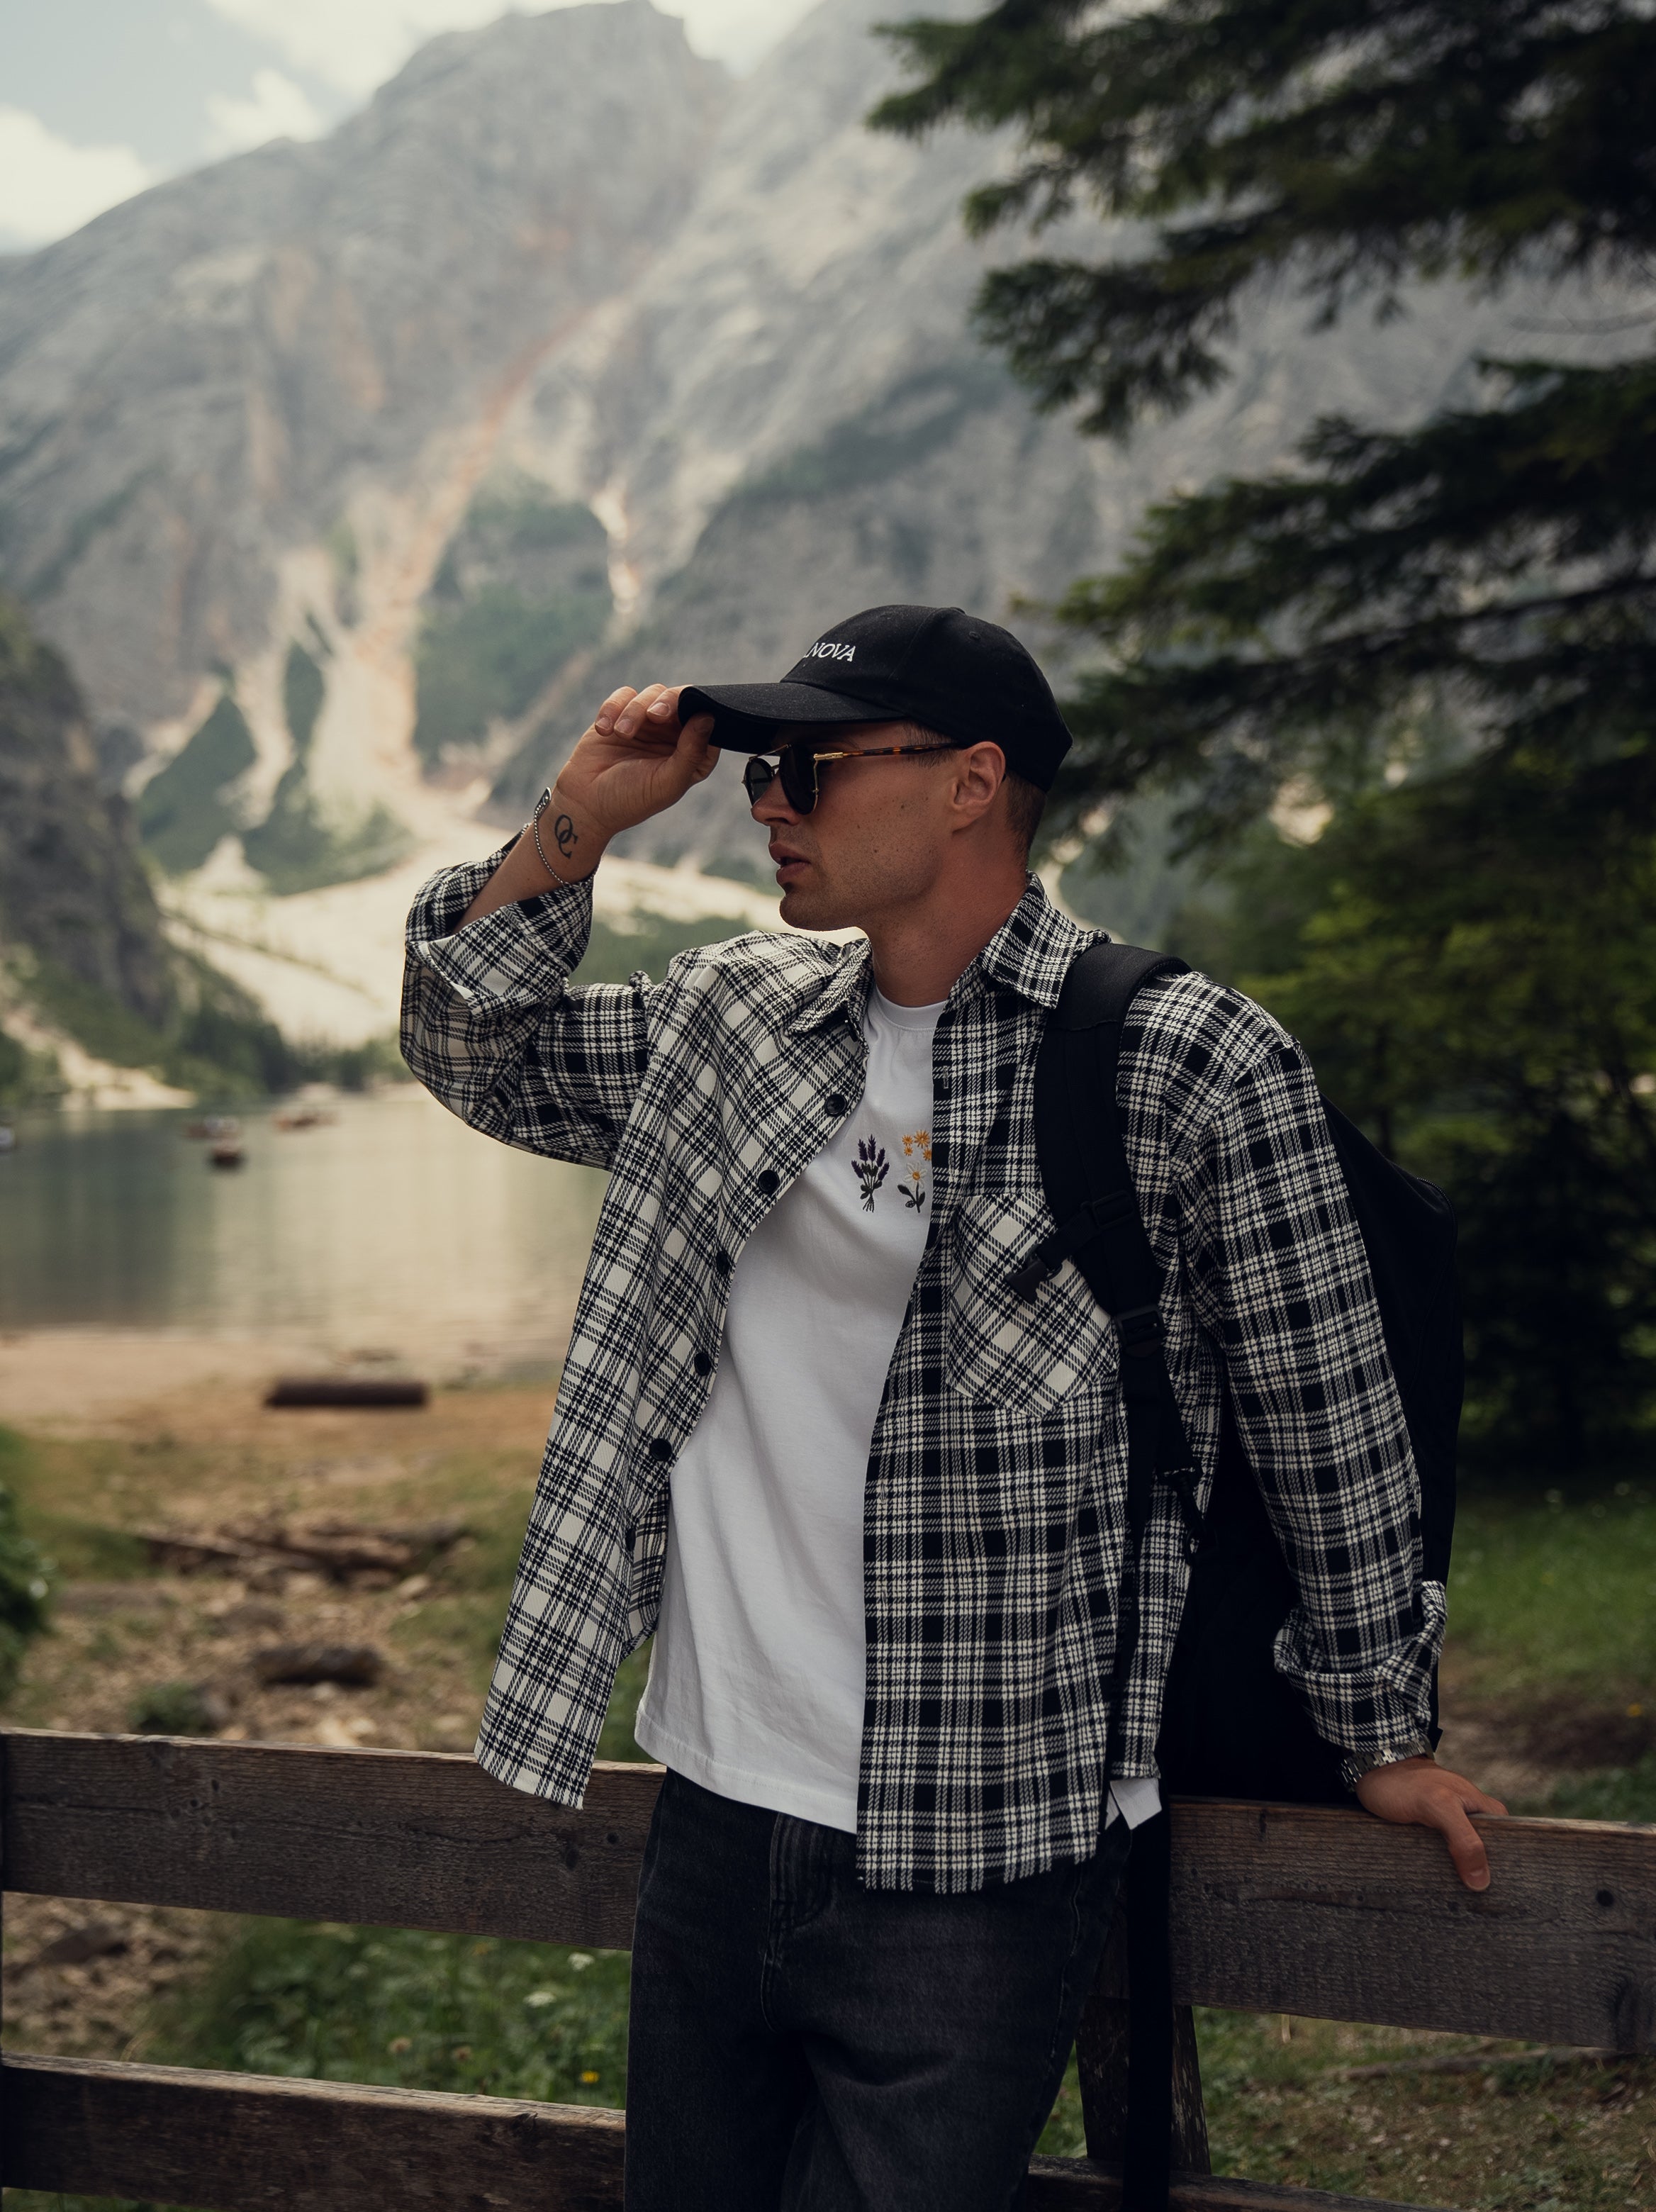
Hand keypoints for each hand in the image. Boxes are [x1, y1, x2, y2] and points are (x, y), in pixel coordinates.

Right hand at [550, 683, 717, 855]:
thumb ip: (691, 752)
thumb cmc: (631, 799)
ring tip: (621, 733)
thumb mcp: (667, 781)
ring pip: (652, 693)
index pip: (709, 722)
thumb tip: (708, 717)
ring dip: (635, 711)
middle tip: (654, 715)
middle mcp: (674, 735)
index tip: (688, 717)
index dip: (702, 711)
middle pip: (682, 699)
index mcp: (694, 754)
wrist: (585, 804)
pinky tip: (604, 730)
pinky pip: (623, 696)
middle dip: (669, 702)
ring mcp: (647, 724)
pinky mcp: (620, 715)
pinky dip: (613, 708)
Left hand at [1354, 1755, 1507, 1889]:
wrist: (1372, 1771)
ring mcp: (1452, 1830)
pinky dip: (1442, 1875)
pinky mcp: (1432, 1838)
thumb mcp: (1438, 1806)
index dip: (1505, 1872)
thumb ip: (1464, 1839)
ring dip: (1460, 1881)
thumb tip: (1481, 1881)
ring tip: (1457, 1904)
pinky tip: (1438, 1891)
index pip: (1509, 1848)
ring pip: (1465, 1864)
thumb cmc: (1406, 1783)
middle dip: (1481, 1881)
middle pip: (1487, 1861)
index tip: (1500, 1897)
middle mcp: (1473, 1822)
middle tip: (1475, 1906)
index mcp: (1487, 1811)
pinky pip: (1444, 1863)